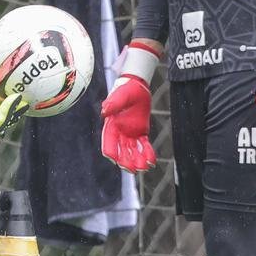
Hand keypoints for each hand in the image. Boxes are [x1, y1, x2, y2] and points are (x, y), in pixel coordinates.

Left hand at [0, 78, 27, 139]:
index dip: (0, 102)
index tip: (8, 94)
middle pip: (2, 115)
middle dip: (13, 108)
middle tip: (23, 100)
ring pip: (6, 115)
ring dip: (16, 107)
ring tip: (26, 101)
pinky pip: (4, 114)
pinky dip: (11, 105)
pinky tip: (18, 96)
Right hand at [100, 41, 160, 172]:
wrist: (137, 86)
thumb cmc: (126, 89)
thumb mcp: (120, 95)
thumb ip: (113, 103)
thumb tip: (104, 111)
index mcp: (111, 126)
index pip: (108, 144)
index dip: (111, 153)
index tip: (116, 160)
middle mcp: (119, 133)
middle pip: (121, 152)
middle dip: (126, 162)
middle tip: (133, 169)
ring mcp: (130, 134)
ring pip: (132, 152)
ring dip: (137, 161)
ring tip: (145, 167)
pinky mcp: (140, 133)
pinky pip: (143, 146)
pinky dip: (147, 154)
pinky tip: (152, 161)